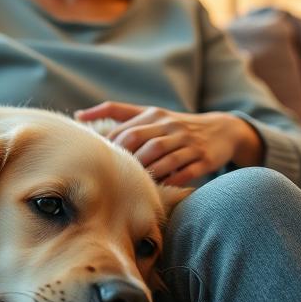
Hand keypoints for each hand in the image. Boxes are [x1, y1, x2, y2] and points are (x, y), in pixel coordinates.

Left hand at [75, 101, 262, 185]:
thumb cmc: (174, 125)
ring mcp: (189, 143)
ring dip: (147, 172)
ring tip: (133, 185)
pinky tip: (159, 189)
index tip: (100, 162)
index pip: (127, 129)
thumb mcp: (150, 114)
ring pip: (163, 158)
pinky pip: (186, 171)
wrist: (222, 129)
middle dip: (126, 159)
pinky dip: (172, 180)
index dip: (111, 147)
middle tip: (114, 177)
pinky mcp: (205, 159)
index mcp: (155, 115)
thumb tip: (78, 115)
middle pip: (142, 141)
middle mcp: (171, 127)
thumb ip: (116, 113)